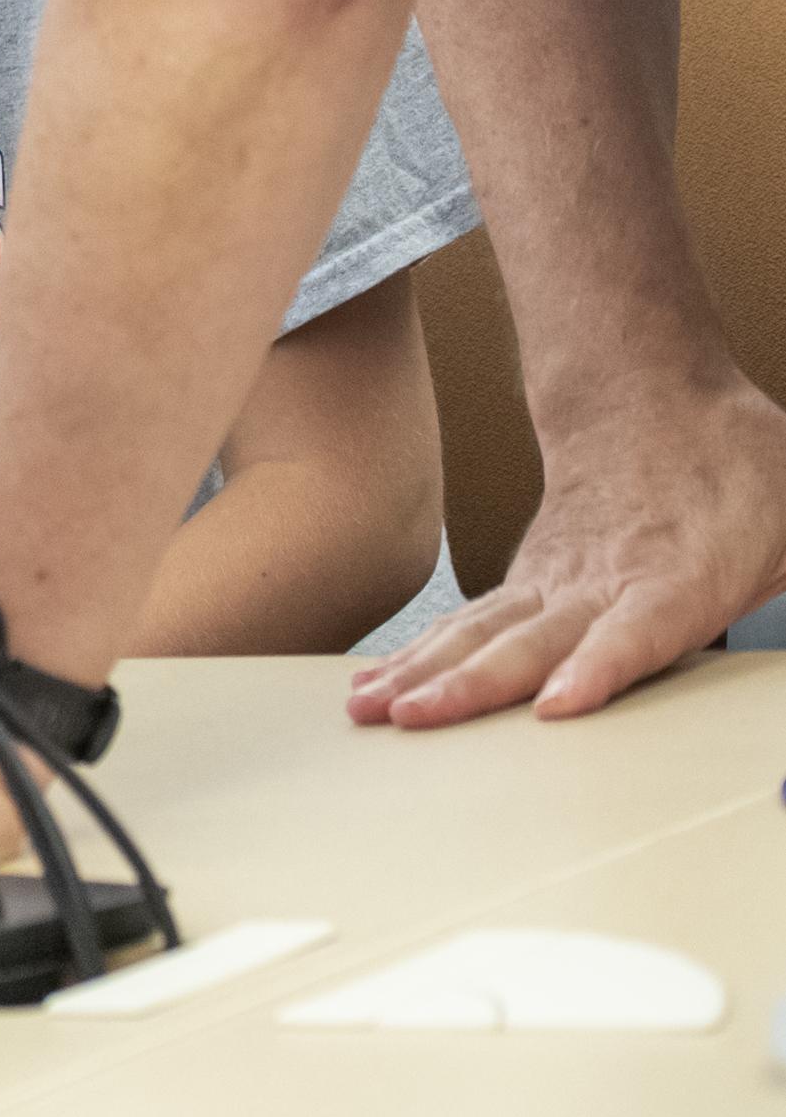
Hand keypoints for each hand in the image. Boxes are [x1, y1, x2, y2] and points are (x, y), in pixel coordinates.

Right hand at [350, 379, 785, 727]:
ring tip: (379, 715)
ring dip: (429, 677)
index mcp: (681, 571)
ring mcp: (556, 584)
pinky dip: (417, 662)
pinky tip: (377, 694)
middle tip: (421, 721)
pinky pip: (468, 629)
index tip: (563, 704)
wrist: (647, 395)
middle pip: (535, 640)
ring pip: (486, 635)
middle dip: (475, 685)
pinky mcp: (528, 586)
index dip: (602, 666)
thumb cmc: (739, 464)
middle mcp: (604, 583)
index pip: (638, 628)